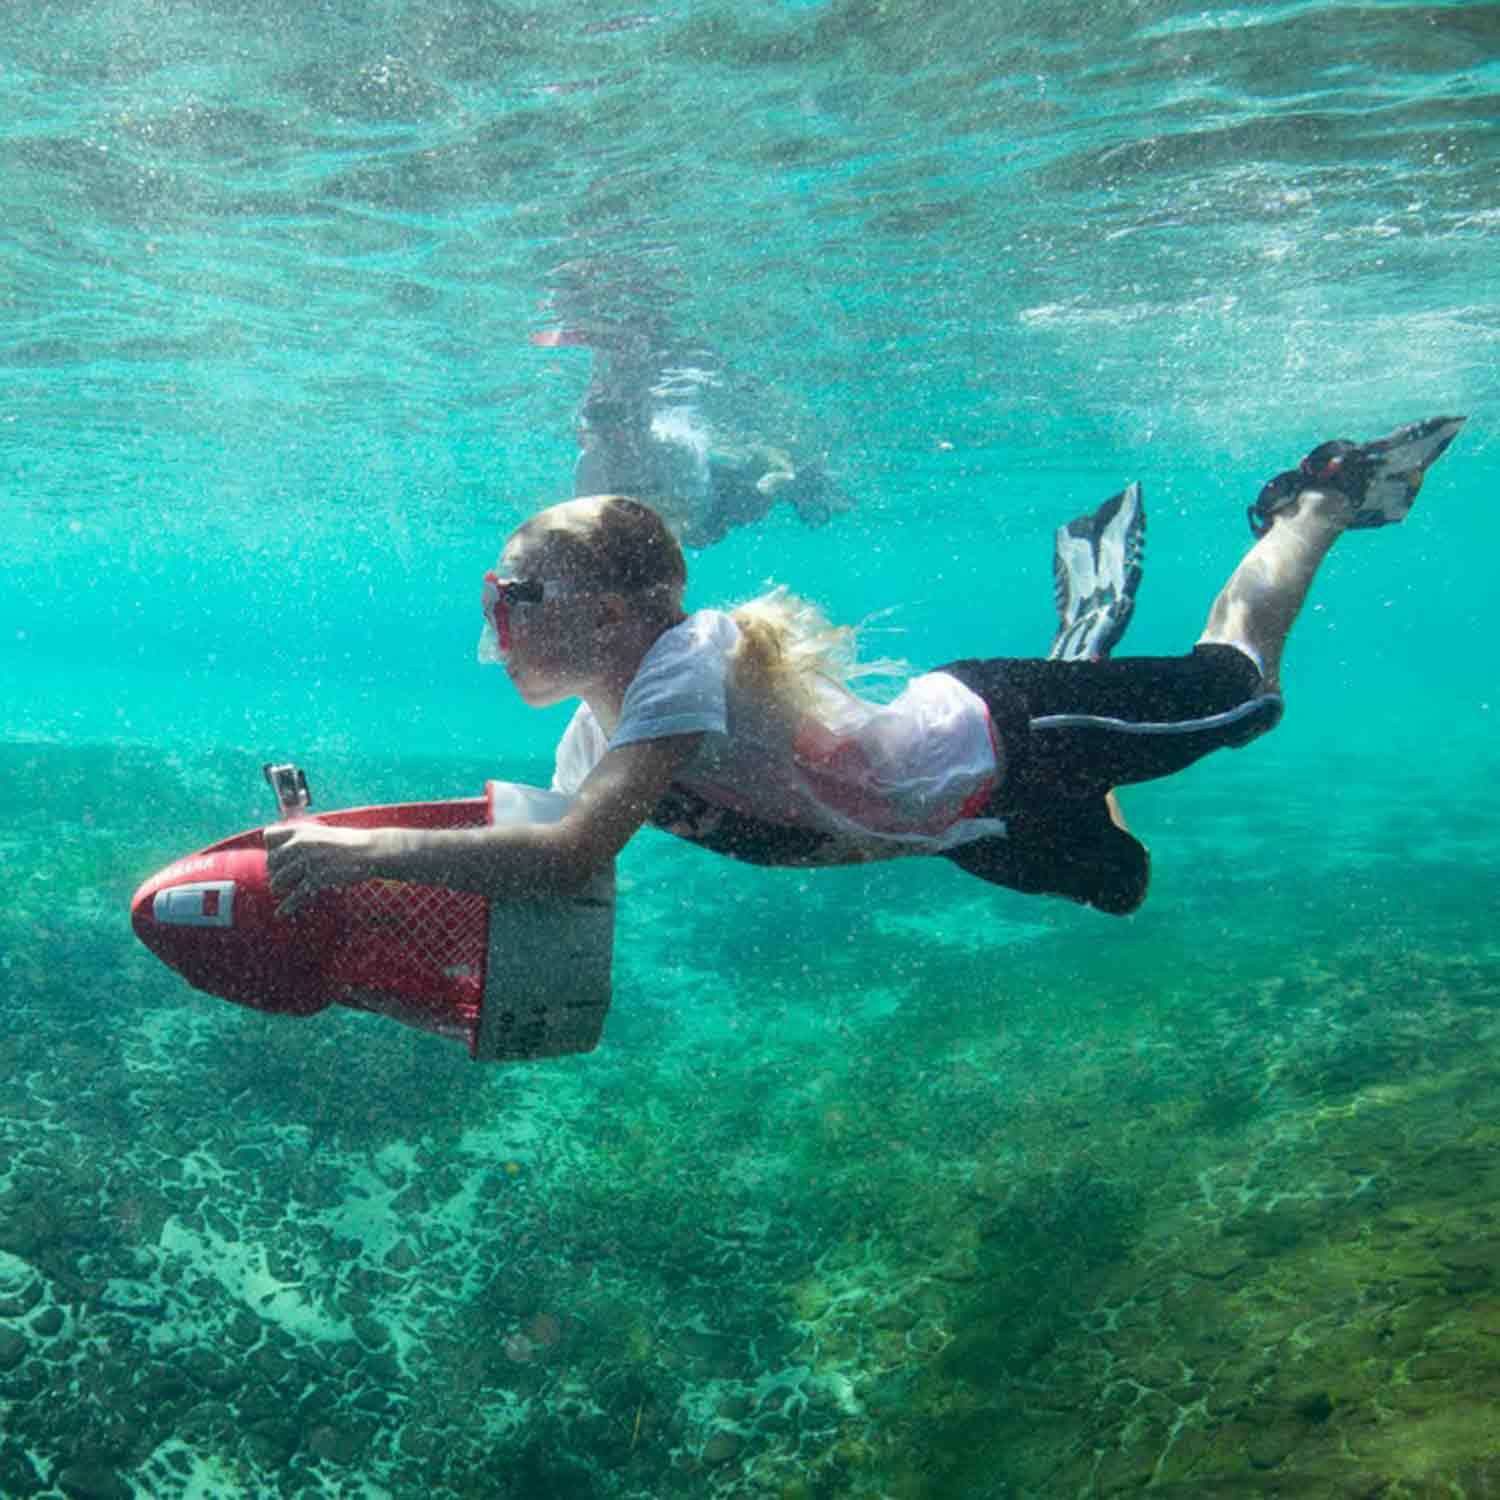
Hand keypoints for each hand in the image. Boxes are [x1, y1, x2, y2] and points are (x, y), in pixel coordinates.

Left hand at [265, 823, 379, 917]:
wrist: (372, 851)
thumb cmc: (351, 843)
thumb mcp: (324, 833)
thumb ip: (305, 838)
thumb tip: (289, 849)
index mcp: (301, 830)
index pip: (269, 836)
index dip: (271, 847)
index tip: (280, 856)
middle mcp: (300, 844)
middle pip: (271, 862)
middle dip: (276, 871)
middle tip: (285, 878)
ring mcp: (307, 861)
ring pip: (278, 880)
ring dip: (280, 888)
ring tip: (286, 891)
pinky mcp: (317, 878)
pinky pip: (293, 896)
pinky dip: (286, 907)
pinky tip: (281, 914)